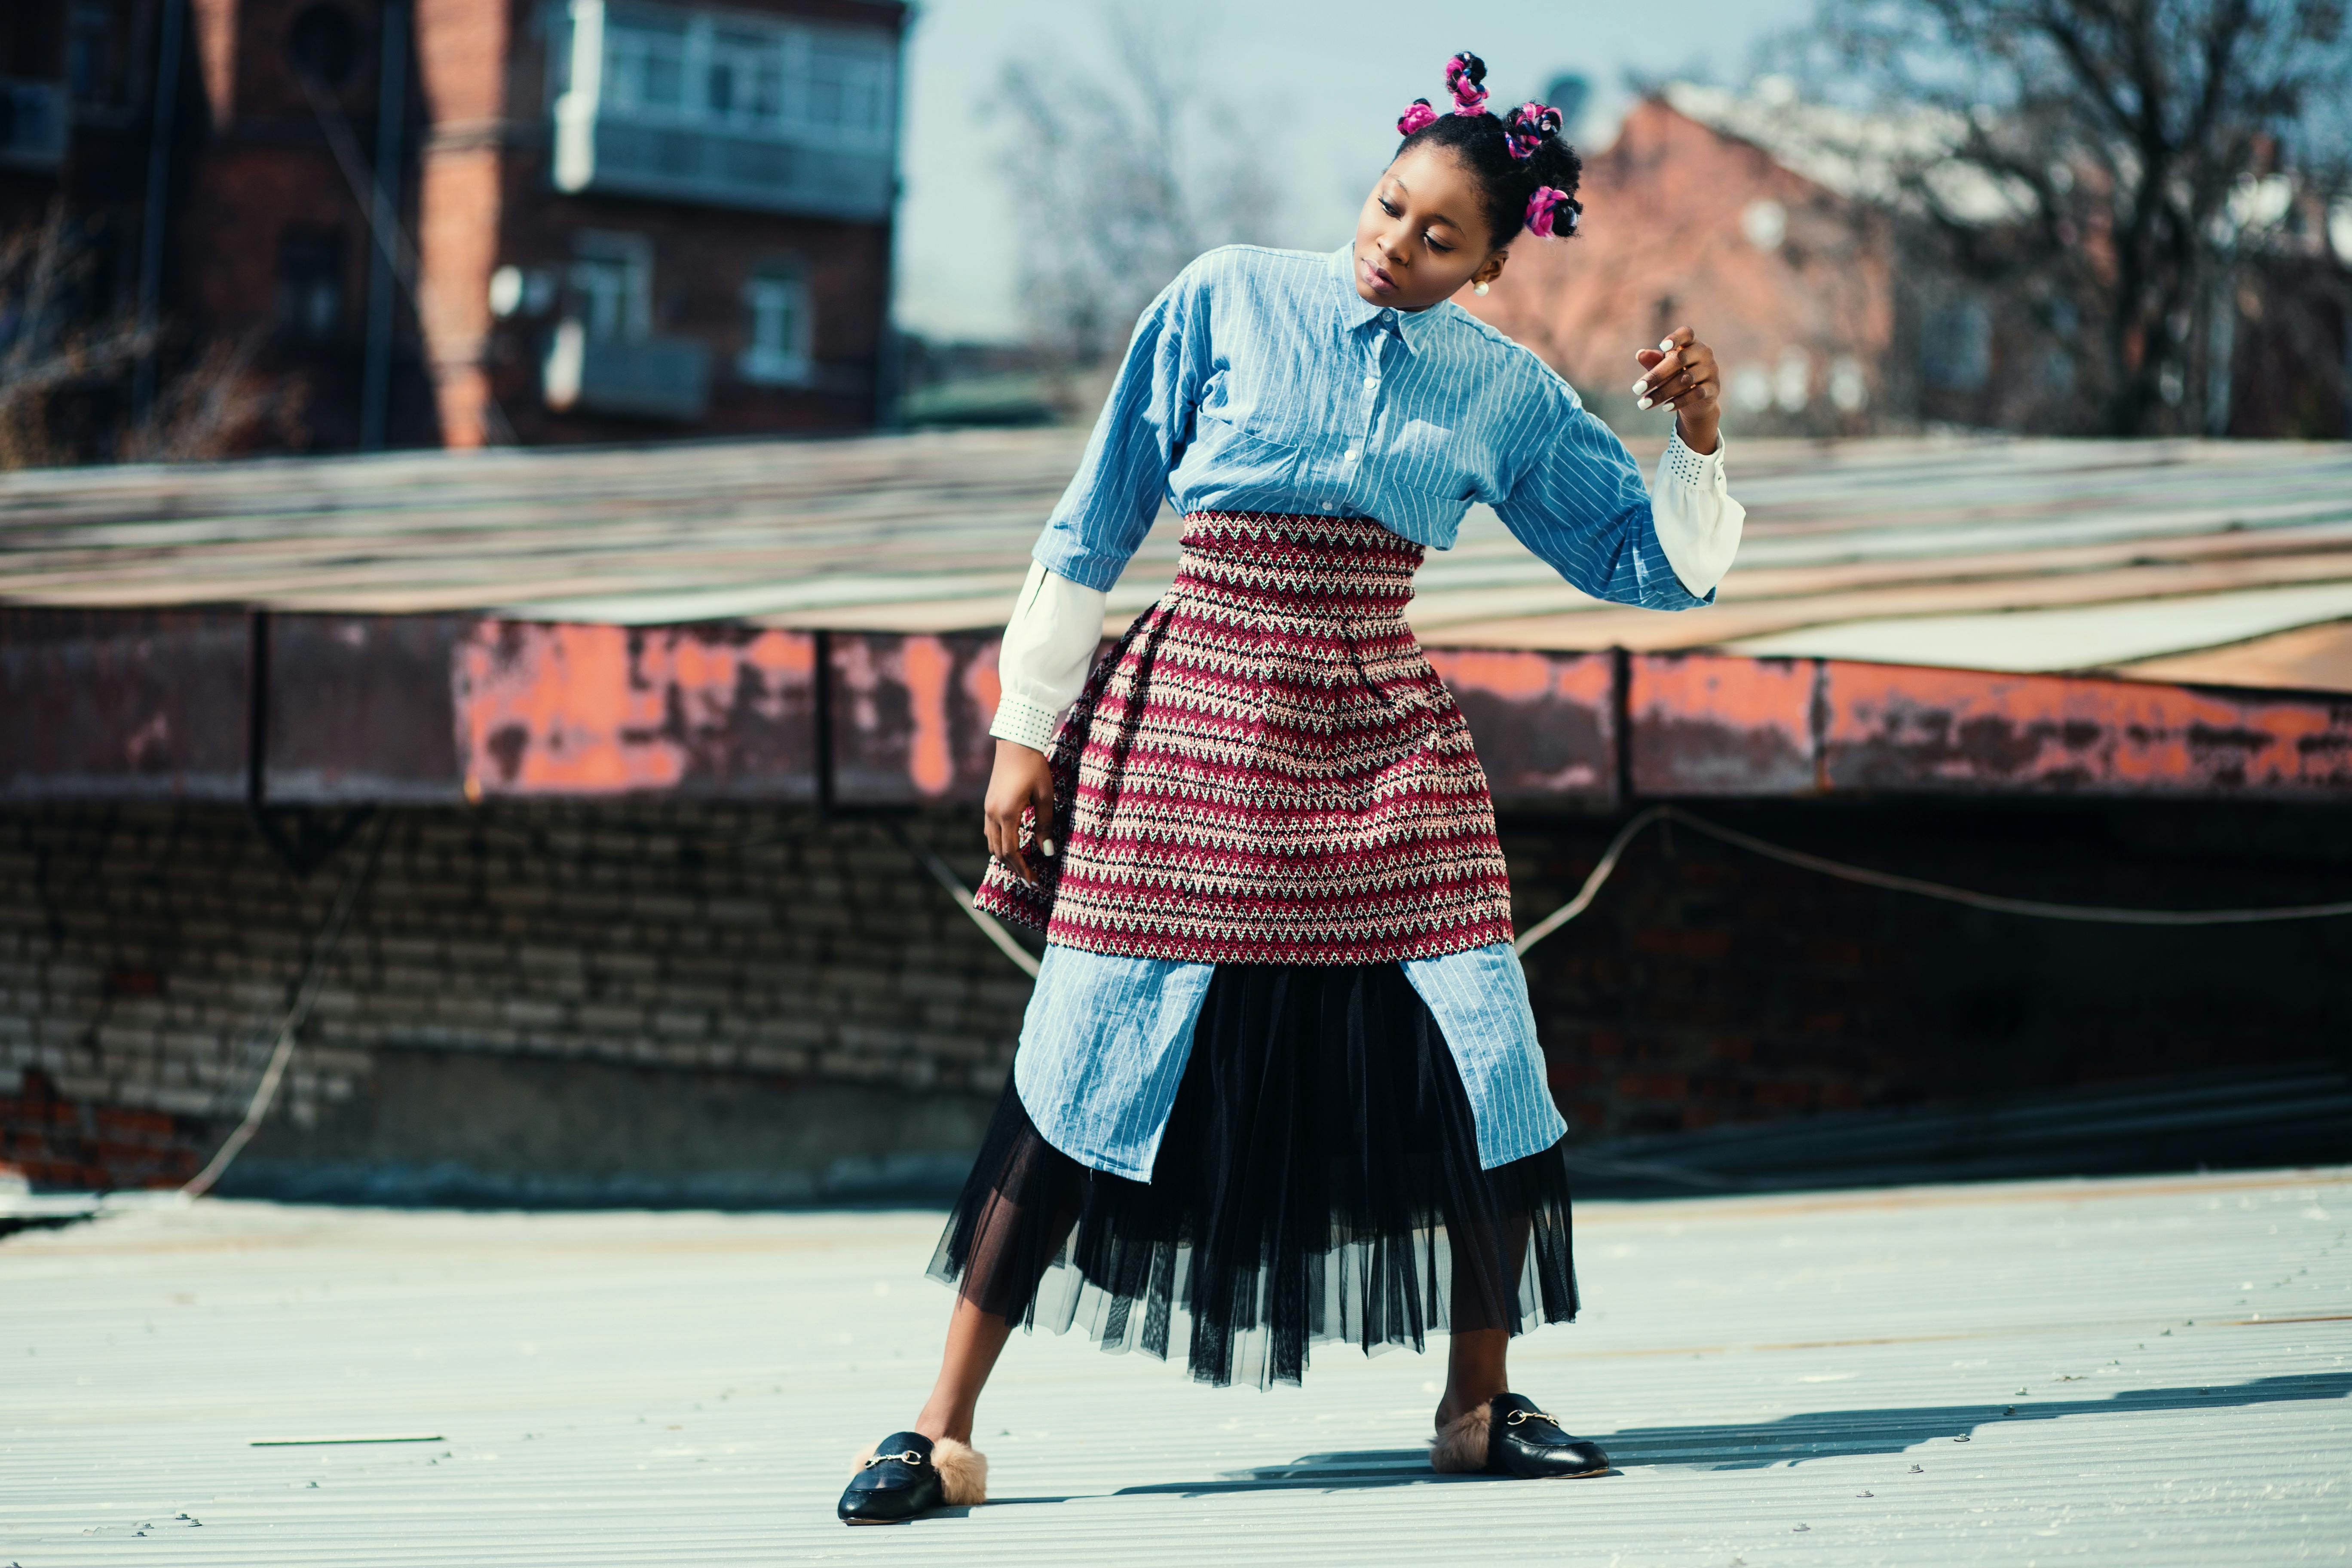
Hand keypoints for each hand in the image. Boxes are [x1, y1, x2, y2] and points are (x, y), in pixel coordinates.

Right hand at [982, 738, 1055, 884]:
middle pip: (999, 853)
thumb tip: (1048, 852)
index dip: (1022, 870)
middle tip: (1030, 881)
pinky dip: (1000, 845)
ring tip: (1022, 868)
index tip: (1034, 882)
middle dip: (1015, 869)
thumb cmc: (1034, 767)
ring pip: (992, 844)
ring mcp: (987, 809)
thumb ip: (1045, 825)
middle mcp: (992, 815)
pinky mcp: (988, 804)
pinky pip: (990, 833)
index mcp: (1007, 814)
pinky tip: (1011, 847)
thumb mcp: (1045, 796)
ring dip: (1006, 858)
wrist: (1015, 742)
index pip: (1012, 852)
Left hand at [1632, 326, 1721, 454]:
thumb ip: (1654, 360)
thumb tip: (1640, 354)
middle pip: (1680, 359)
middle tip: (1636, 390)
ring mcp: (1711, 370)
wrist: (1697, 399)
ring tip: (1644, 403)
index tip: (1661, 347)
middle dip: (1656, 375)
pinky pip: (1696, 394)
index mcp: (1691, 342)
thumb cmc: (1676, 375)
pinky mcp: (1714, 387)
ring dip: (1662, 392)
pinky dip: (1679, 401)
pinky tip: (1664, 407)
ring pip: (1686, 379)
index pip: (1686, 333)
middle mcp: (1704, 353)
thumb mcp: (1664, 367)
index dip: (1675, 338)